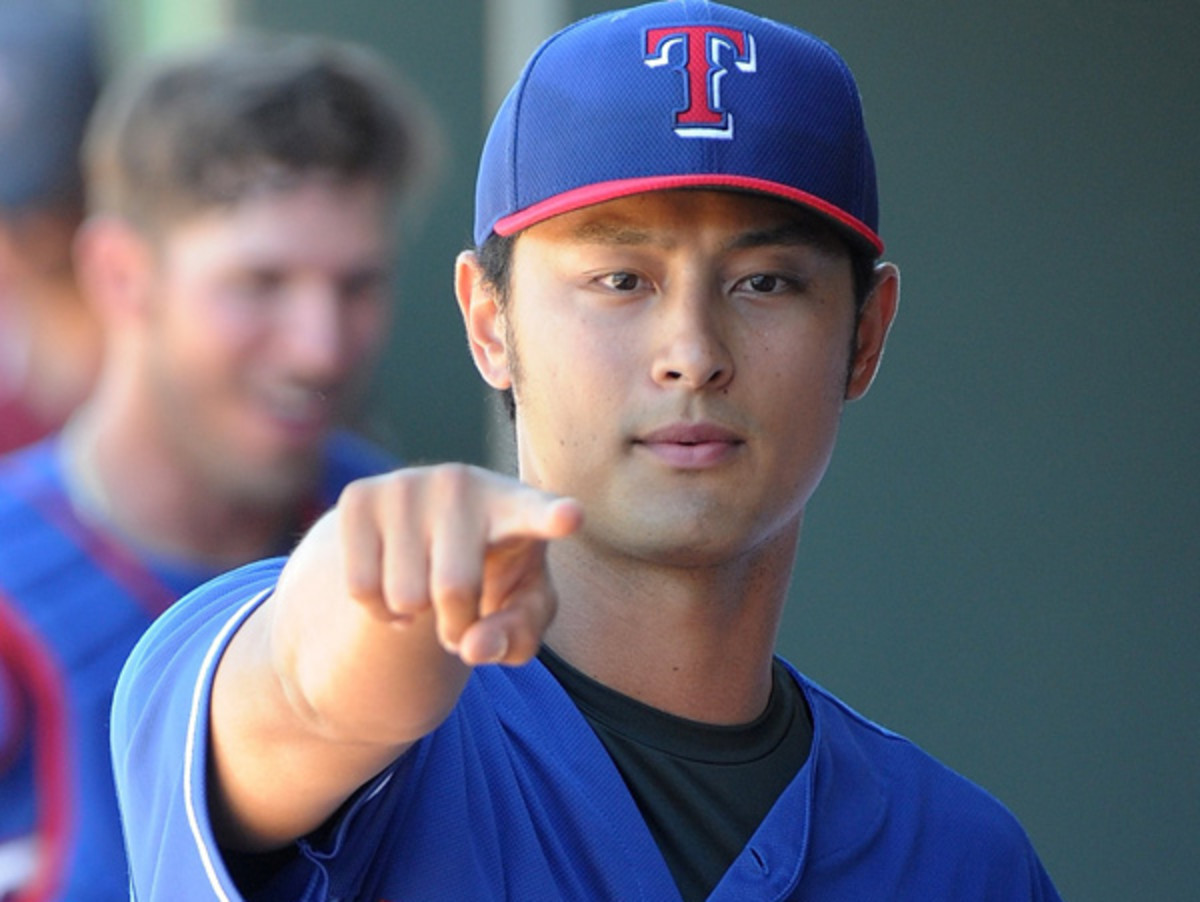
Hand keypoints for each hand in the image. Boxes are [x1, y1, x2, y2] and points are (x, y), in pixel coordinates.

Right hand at [335, 464, 582, 666]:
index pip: (539, 512)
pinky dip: (378, 609)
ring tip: (427, 587)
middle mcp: (464, 483)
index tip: (571, 516)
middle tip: (461, 610)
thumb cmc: (494, 575)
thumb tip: (473, 648)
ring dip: (413, 616)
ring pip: (403, 595)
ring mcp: (409, 483)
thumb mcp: (520, 610)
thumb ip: (516, 636)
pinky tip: (393, 581)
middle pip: (453, 589)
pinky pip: (360, 587)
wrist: (424, 534)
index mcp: (518, 506)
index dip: (554, 516)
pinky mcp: (359, 496)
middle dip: (455, 624)